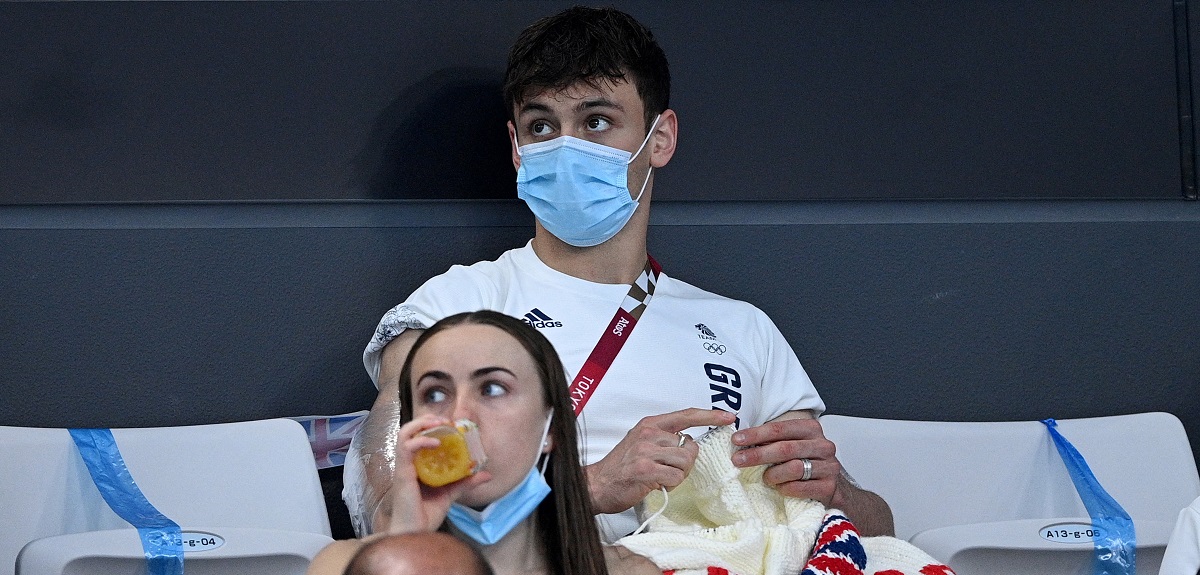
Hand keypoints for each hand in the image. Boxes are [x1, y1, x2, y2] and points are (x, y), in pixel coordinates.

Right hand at [379, 414, 492, 533]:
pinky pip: (407, 448)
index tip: (452, 424)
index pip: (419, 436)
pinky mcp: (402, 473)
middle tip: (446, 420)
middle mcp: (408, 463)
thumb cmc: (426, 515)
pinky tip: (436, 442)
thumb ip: (465, 482)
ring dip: (422, 424)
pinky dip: (422, 440)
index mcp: (417, 465)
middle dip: (427, 420)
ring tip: (440, 424)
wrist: (416, 533)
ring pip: (404, 434)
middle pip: (409, 430)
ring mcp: (404, 467)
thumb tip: (487, 474)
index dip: (433, 425)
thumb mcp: (451, 494)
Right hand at [585, 408, 736, 513]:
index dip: (710, 416)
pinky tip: (656, 484)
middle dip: (685, 463)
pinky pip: (676, 477)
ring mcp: (646, 451)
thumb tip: (691, 444)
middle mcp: (649, 434)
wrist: (597, 485)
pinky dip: (670, 485)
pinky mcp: (646, 469)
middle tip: (667, 470)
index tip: (728, 417)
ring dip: (677, 475)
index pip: (686, 415)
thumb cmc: (622, 467)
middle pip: (690, 446)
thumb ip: (665, 440)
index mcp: (650, 424)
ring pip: (685, 462)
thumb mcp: (642, 443)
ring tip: (660, 477)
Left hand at [730, 415, 841, 505]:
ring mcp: (829, 466)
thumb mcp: (792, 446)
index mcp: (811, 429)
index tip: (736, 439)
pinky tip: (781, 489)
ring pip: (794, 468)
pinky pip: (801, 487)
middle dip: (758, 454)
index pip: (780, 428)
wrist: (834, 488)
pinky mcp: (829, 487)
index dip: (756, 434)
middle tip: (738, 460)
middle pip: (785, 448)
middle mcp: (823, 445)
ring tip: (766, 479)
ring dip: (774, 475)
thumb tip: (741, 441)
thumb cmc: (806, 464)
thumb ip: (772, 441)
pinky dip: (786, 488)